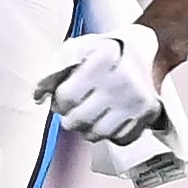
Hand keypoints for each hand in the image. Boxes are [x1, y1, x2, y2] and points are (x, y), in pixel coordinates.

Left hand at [34, 21, 165, 144]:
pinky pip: (120, 139)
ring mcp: (137, 99)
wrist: (145, 48)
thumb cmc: (105, 51)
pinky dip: (111, 134)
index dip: (59, 100)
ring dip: (88, 129)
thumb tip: (38, 97)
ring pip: (98, 134)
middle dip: (70, 117)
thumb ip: (53, 71)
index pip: (67, 97)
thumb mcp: (76, 49)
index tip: (64, 95)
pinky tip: (111, 118)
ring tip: (91, 114)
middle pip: (79, 120)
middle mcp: (122, 80)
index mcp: (103, 58)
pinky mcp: (149, 114)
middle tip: (75, 108)